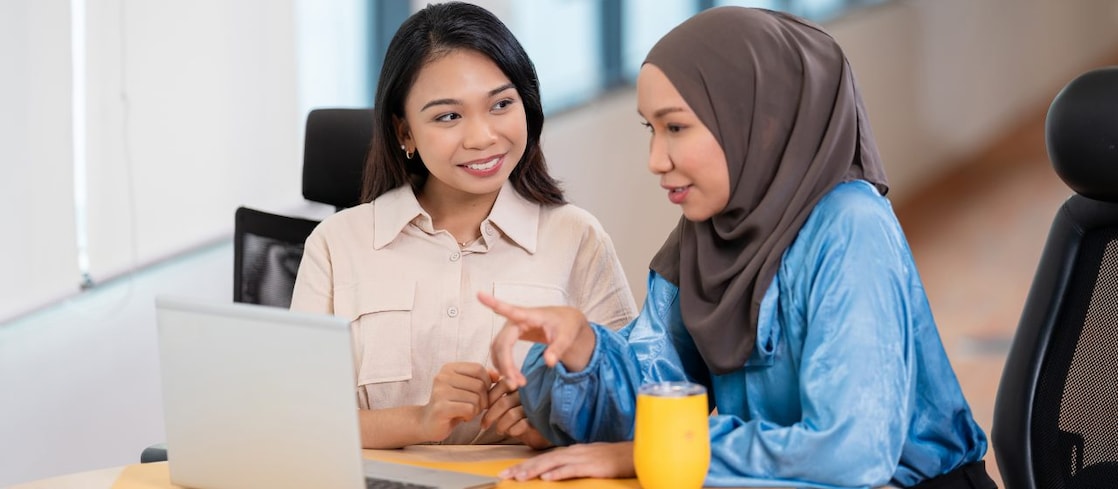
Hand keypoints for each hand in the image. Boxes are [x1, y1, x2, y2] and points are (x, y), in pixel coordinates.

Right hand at [418, 362, 495, 441]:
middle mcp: (443, 377)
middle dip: (483, 399)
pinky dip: (470, 416)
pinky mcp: (441, 407)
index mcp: (449, 368)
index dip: (486, 383)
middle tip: (473, 407)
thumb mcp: (467, 388)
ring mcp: (440, 391)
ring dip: (476, 409)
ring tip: (466, 412)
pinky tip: (462, 417)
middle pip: (480, 385)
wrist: (428, 423)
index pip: (479, 369)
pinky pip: (469, 409)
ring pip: (476, 398)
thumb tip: (498, 375)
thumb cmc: (451, 404)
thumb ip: (481, 379)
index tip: (481, 394)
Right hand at [477, 291, 595, 389]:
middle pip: (502, 344)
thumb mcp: (567, 337)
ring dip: (504, 367)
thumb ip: (558, 349)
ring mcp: (510, 329)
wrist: (566, 323)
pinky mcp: (509, 337)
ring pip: (498, 350)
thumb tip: (549, 363)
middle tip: (517, 384)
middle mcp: (514, 321)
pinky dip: (504, 366)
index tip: (479, 294)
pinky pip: (499, 352)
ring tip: (518, 383)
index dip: (493, 303)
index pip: (509, 310)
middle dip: (506, 364)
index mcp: (529, 316)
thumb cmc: (566, 325)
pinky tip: (513, 377)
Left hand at [481, 379, 552, 448]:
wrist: (542, 431)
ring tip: (500, 430)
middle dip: (490, 416)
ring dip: (501, 425)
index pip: (502, 384)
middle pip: (504, 402)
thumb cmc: (523, 416)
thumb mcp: (510, 403)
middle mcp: (529, 393)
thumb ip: (498, 395)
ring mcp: (536, 406)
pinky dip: (513, 430)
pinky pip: (522, 425)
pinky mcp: (540, 420)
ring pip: (511, 415)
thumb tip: (479, 395)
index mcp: (522, 384)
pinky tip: (512, 432)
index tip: (483, 408)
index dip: (490, 397)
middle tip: (484, 425)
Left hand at [498, 442, 634, 480]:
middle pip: (543, 459)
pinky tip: (547, 476)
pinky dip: (559, 472)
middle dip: (522, 467)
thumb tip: (553, 472)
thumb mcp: (588, 461)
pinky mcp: (593, 465)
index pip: (543, 458)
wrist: (635, 453)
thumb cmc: (613, 459)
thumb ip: (571, 465)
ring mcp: (583, 457)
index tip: (508, 472)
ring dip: (535, 469)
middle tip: (504, 474)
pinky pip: (573, 469)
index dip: (523, 464)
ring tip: (520, 477)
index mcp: (571, 451)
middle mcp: (573, 452)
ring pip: (554, 463)